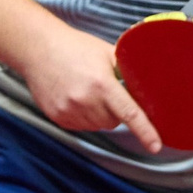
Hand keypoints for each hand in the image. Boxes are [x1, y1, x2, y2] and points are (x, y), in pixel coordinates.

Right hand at [24, 20, 164, 154]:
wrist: (36, 48)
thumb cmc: (73, 47)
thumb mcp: (105, 52)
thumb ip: (126, 69)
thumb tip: (147, 83)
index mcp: (102, 84)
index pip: (130, 113)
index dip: (145, 132)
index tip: (155, 146)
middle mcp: (85, 101)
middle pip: (113, 122)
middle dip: (114, 111)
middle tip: (104, 91)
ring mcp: (69, 111)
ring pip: (97, 125)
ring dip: (98, 114)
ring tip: (85, 91)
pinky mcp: (57, 117)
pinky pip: (81, 126)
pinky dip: (83, 116)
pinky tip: (74, 97)